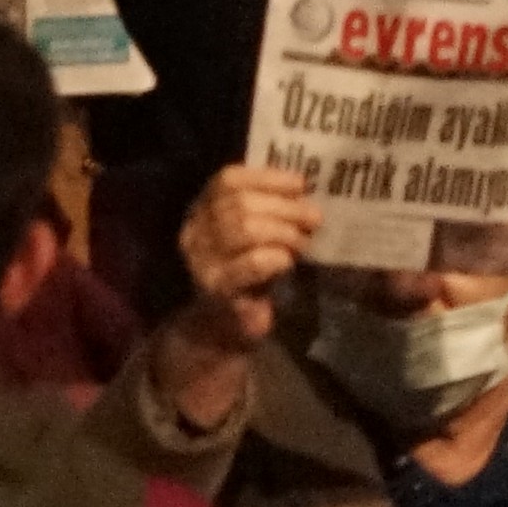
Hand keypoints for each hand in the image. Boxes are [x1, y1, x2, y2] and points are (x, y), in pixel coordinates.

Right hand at [170, 162, 319, 353]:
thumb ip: (268, 208)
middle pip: (241, 204)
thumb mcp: (253, 232)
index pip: (228, 180)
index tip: (300, 185)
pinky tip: (288, 262)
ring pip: (245, 229)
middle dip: (285, 208)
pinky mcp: (217, 290)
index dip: (267, 178)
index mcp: (201, 210)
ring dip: (284, 232)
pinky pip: (251, 263)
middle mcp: (194, 232)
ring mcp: (202, 262)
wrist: (225, 328)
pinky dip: (276, 258)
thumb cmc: (246, 271)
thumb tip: (303, 188)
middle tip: (313, 219)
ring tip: (303, 242)